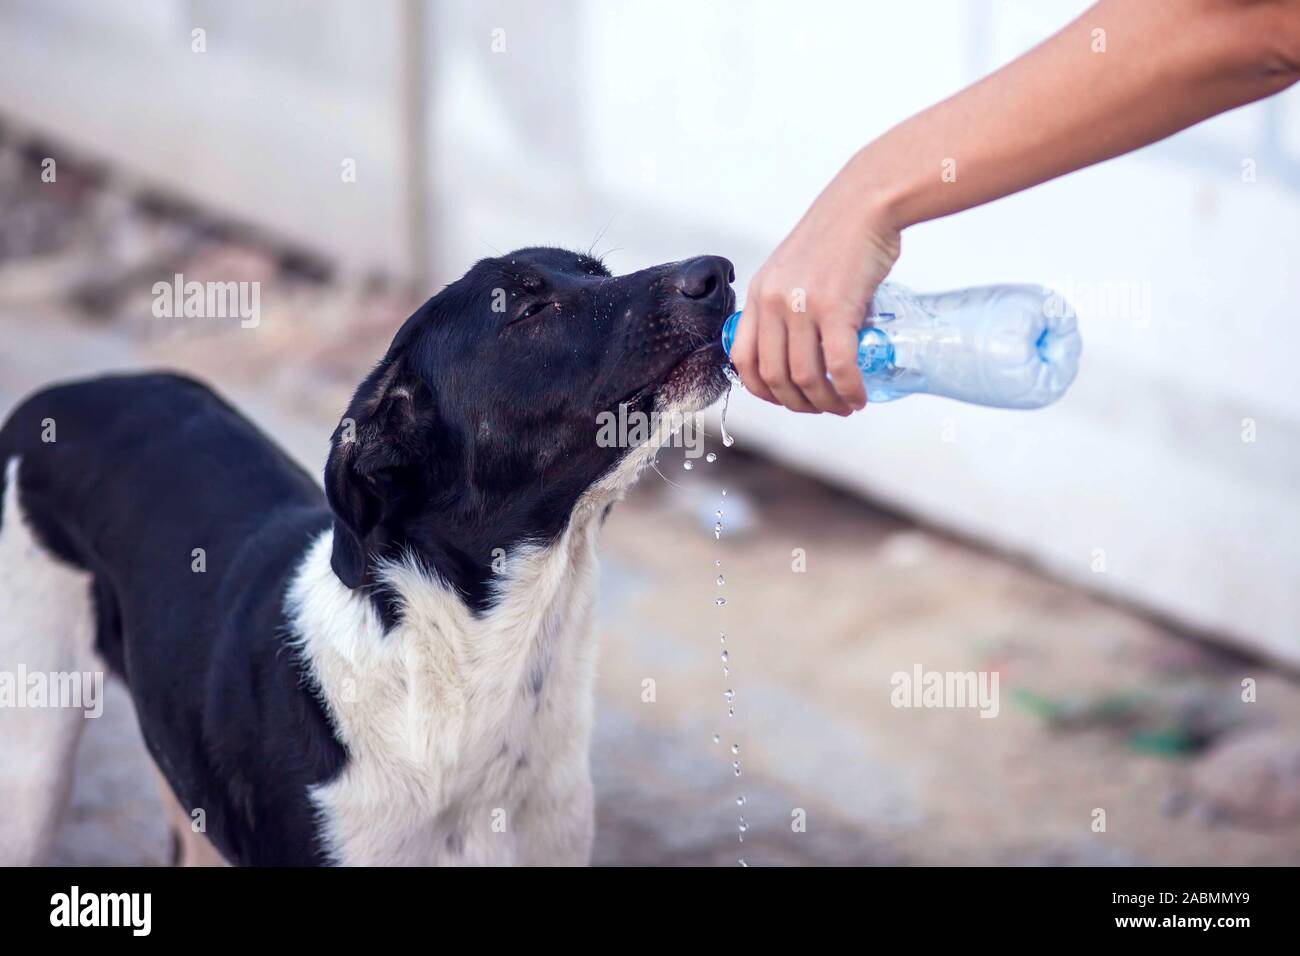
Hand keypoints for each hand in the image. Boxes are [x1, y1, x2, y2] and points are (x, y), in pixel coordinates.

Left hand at [731, 166, 900, 414]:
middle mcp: (773, 303)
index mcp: (758, 295)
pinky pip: (838, 366)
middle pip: (774, 377)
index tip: (786, 399)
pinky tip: (859, 396)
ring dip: (826, 403)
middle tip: (823, 408)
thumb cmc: (838, 235)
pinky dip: (849, 389)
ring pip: (805, 377)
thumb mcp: (794, 269)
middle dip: (798, 404)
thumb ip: (789, 305)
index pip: (742, 360)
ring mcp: (802, 306)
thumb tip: (806, 346)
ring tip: (845, 406)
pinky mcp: (836, 307)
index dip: (762, 391)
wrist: (867, 201)